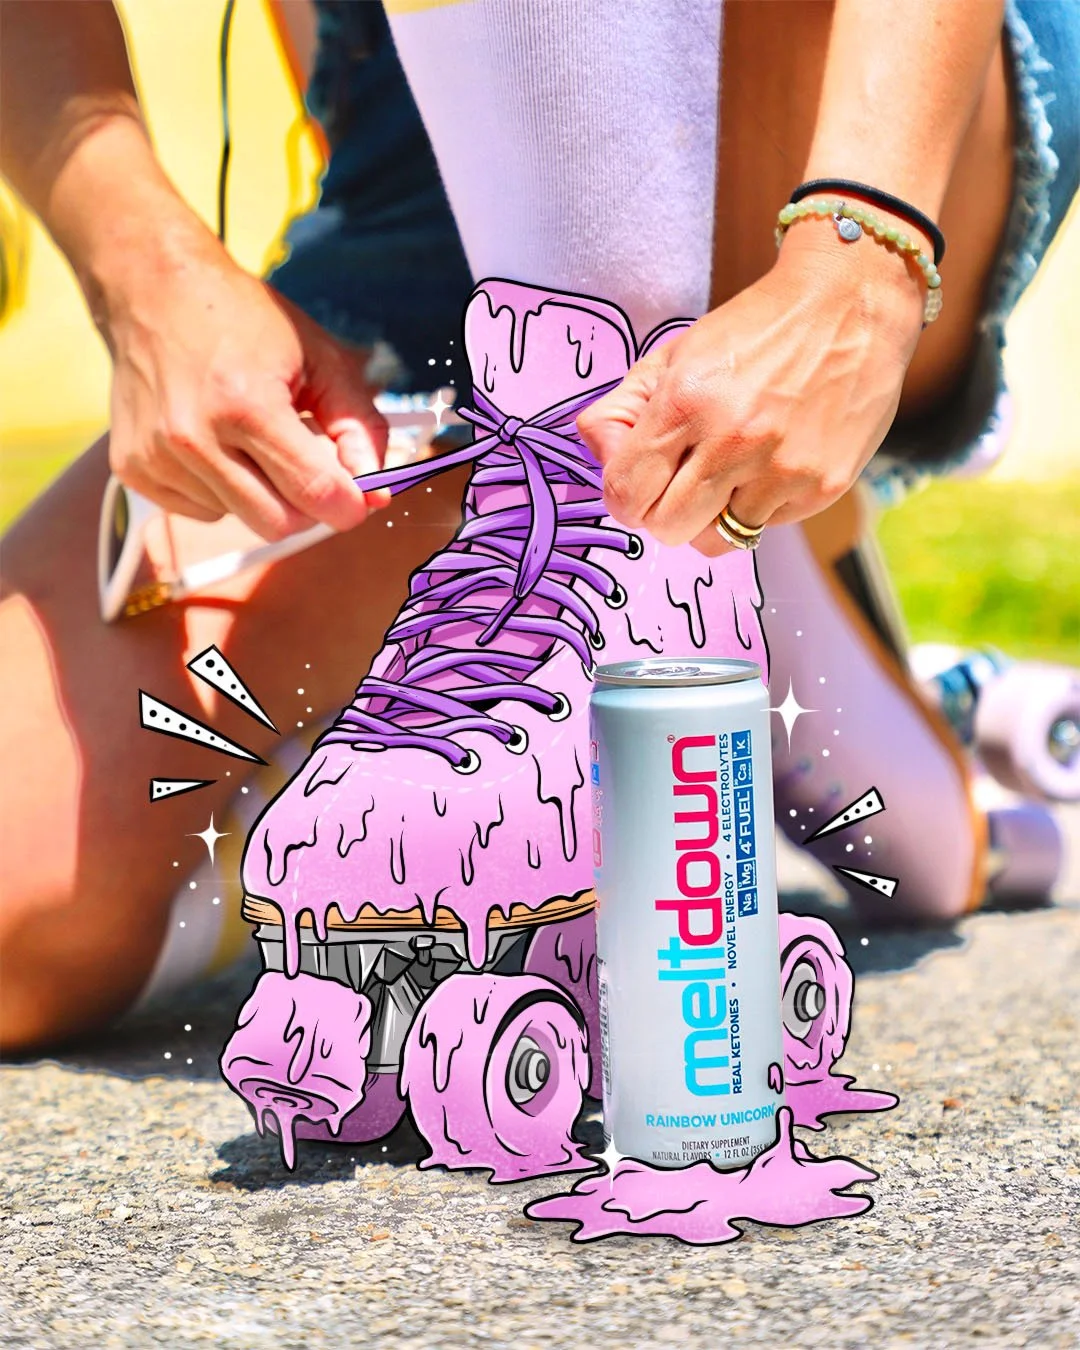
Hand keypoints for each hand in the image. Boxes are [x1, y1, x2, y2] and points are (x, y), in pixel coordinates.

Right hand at [104, 220, 389, 539]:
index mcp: (246, 404)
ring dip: (261, 492)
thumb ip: (360, 427)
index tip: (359, 495)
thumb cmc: (244, 320)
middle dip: (306, 506)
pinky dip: (221, 491)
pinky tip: (217, 443)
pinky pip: (201, 511)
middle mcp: (193, 436)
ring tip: (251, 438)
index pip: (316, 494)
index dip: (350, 504)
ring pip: (239, 519)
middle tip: (309, 467)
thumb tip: (377, 493)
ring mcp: (157, 456)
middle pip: (277, 523)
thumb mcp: (321, 358)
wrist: (153, 289)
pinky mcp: (133, 468)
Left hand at [577, 225, 925, 554]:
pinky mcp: (822, 486)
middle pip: (666, 529)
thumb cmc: (754, 332)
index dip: (625, 496)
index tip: (639, 482)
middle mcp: (733, 439)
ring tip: (729, 472)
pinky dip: (758, 506)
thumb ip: (621, 409)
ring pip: (716, 541)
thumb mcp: (674, 355)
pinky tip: (771, 462)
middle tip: (681, 481)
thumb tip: (598, 457)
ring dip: (712, 515)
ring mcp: (782, 468)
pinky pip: (765, 527)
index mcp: (685, 401)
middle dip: (663, 511)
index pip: (625, 495)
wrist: (851, 304)